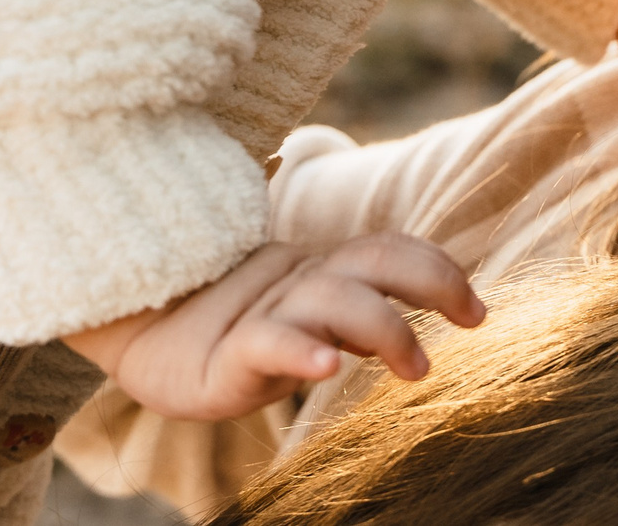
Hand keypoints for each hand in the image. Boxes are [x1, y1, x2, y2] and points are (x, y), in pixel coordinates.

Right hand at [60, 234, 485, 421]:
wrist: (139, 338)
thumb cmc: (231, 331)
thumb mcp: (300, 317)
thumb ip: (348, 310)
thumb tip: (412, 330)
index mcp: (319, 270)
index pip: (388, 251)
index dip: (438, 269)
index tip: (478, 310)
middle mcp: (298, 283)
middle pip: (373, 261)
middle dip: (431, 280)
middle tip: (470, 319)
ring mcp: (262, 315)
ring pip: (332, 301)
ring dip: (383, 328)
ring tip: (415, 367)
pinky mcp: (224, 355)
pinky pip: (269, 346)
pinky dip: (301, 353)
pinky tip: (327, 367)